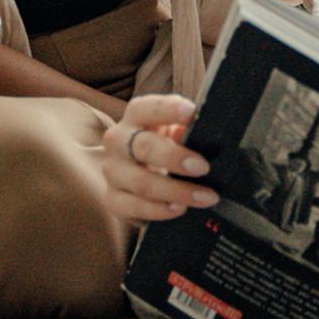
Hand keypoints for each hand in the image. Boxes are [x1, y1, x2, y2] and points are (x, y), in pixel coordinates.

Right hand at [95, 94, 213, 227]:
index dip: (170, 109)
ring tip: (205, 196)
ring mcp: (112, 170)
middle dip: (175, 158)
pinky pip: (134, 207)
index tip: (192, 112)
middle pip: (143, 147)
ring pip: (142, 183)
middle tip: (203, 167)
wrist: (135, 174)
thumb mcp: (175, 133)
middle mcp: (118, 140)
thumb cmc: (162, 146)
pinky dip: (159, 210)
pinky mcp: (113, 198)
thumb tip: (206, 134)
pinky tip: (180, 209)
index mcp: (136, 116)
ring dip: (177, 191)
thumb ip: (187, 131)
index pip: (148, 108)